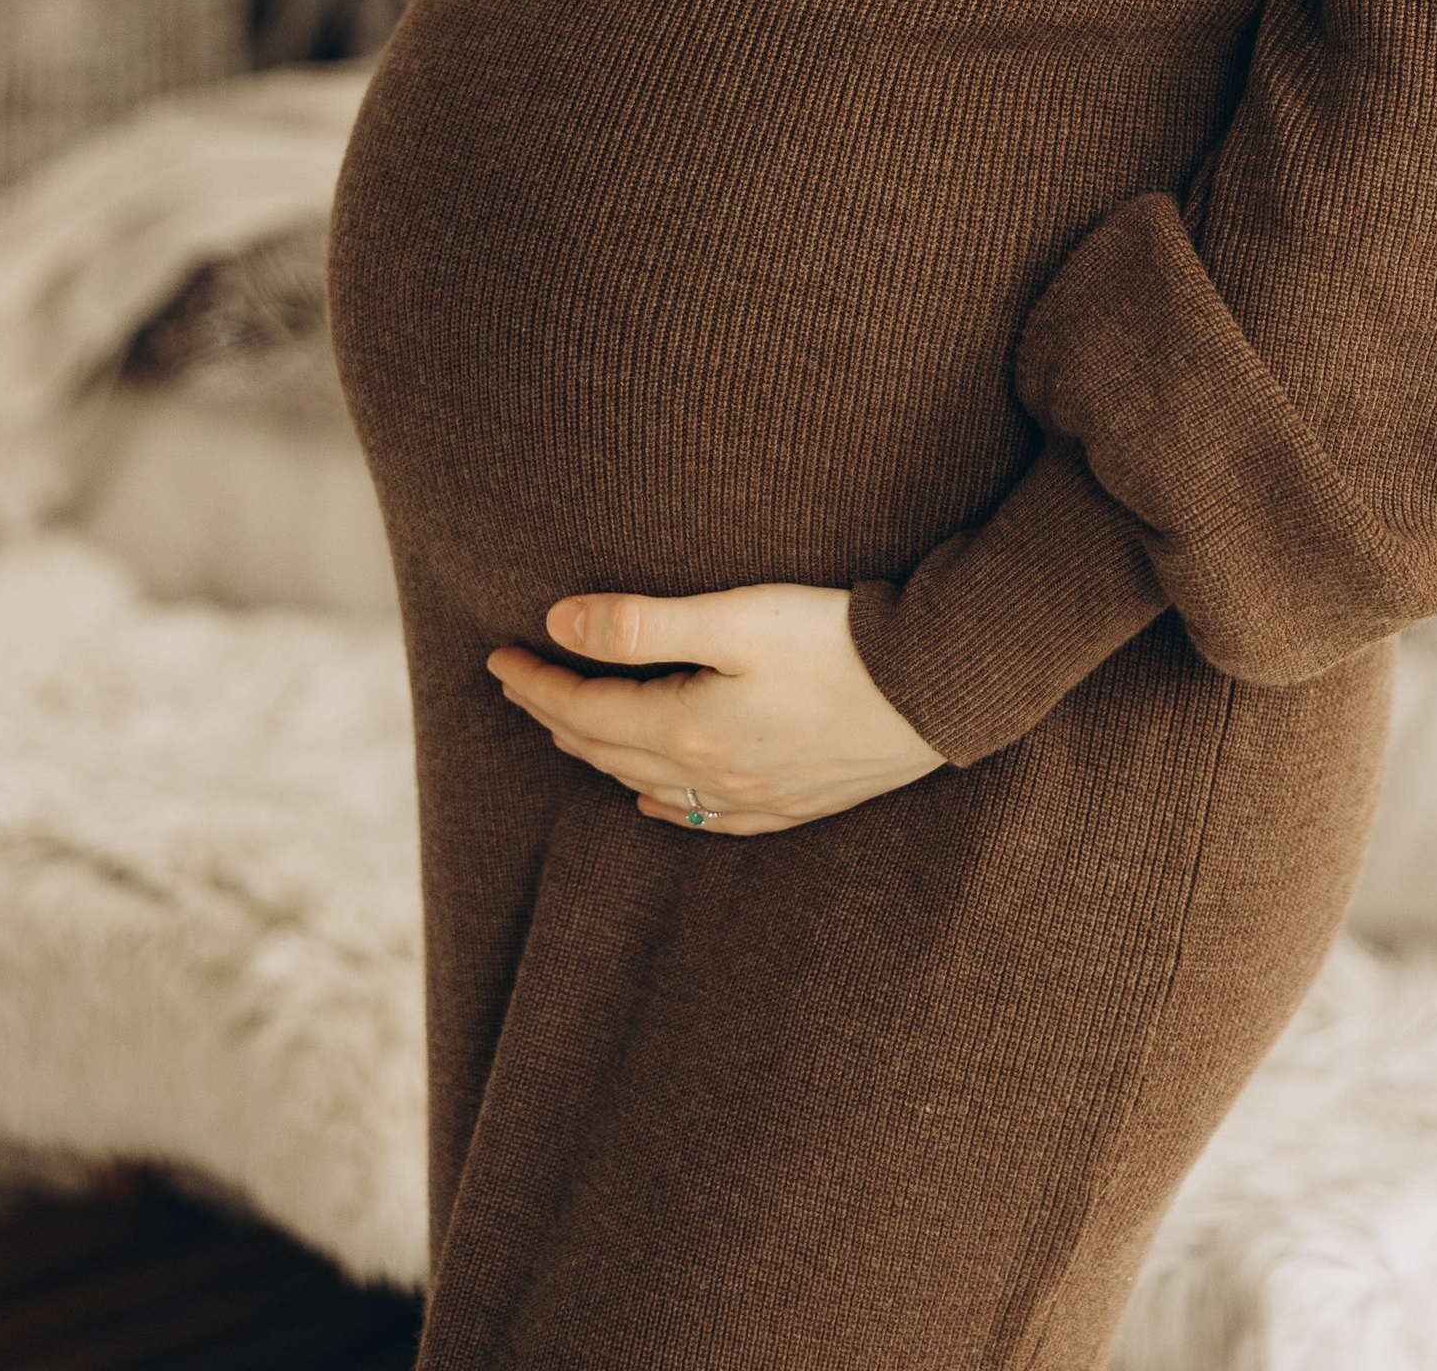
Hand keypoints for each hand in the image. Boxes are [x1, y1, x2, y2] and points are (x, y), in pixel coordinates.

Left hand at [488, 585, 945, 833]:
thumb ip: (642, 624)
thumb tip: (557, 624)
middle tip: (520, 682)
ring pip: (648, 786)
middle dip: (555, 715)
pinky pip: (704, 818)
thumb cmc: (836, 642)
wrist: (939, 688)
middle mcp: (710, 778)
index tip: (497, 656)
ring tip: (570, 724)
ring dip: (600, 755)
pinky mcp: (793, 803)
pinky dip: (663, 805)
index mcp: (687, 731)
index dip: (535, 684)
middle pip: (608, 752)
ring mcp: (753, 799)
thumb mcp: (733, 617)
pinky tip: (654, 801)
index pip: (585, 710)